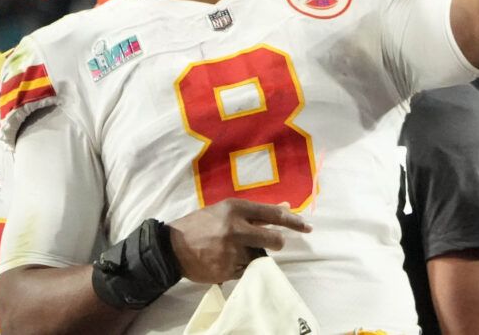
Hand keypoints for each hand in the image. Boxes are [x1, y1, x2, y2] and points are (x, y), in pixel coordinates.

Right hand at [167, 199, 311, 284]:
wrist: (171, 248)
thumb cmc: (200, 225)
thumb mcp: (225, 210)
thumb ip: (254, 212)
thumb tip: (285, 208)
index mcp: (235, 208)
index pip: (272, 215)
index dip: (293, 221)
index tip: (307, 227)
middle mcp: (235, 228)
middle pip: (272, 239)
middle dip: (276, 243)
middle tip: (273, 243)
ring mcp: (231, 251)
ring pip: (257, 256)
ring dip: (251, 256)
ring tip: (231, 250)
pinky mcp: (226, 269)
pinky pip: (243, 270)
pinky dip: (239, 267)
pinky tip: (223, 260)